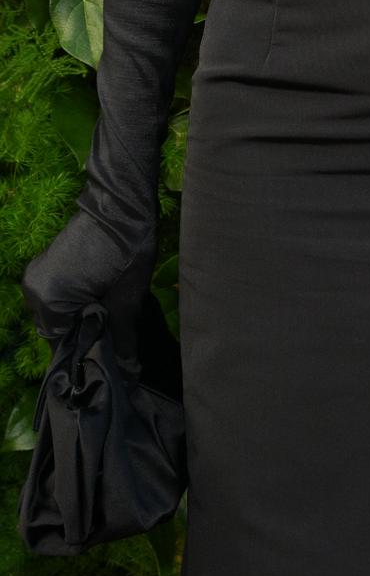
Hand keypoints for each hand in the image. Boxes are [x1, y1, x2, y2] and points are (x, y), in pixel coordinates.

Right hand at [22, 207, 148, 354]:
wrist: (122, 204)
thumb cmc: (129, 250)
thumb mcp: (127, 299)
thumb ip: (122, 337)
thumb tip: (129, 371)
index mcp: (48, 299)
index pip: (61, 344)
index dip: (85, 352)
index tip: (107, 357)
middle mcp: (34, 289)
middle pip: (56, 329)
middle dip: (81, 334)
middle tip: (110, 336)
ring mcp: (37, 275)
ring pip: (56, 313)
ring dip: (77, 318)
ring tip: (105, 317)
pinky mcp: (45, 264)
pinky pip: (55, 295)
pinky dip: (72, 302)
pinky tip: (95, 301)